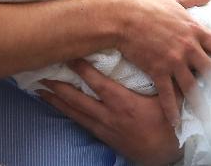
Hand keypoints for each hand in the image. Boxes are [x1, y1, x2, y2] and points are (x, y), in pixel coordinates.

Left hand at [39, 60, 180, 165]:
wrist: (168, 157)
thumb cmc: (169, 126)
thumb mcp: (169, 100)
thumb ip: (164, 79)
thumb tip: (167, 57)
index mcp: (123, 103)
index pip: (96, 82)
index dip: (80, 68)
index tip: (67, 54)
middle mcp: (108, 115)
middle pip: (76, 98)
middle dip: (57, 85)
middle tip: (41, 73)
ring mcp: (103, 128)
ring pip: (74, 112)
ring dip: (56, 100)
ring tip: (40, 90)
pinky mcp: (103, 137)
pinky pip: (80, 122)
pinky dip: (67, 113)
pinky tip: (57, 107)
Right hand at [112, 0, 210, 125]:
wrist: (122, 17)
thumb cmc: (145, 5)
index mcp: (194, 30)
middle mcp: (189, 48)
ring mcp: (174, 61)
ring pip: (194, 88)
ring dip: (202, 105)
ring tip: (210, 119)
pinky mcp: (158, 71)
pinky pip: (168, 95)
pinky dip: (172, 111)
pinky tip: (176, 123)